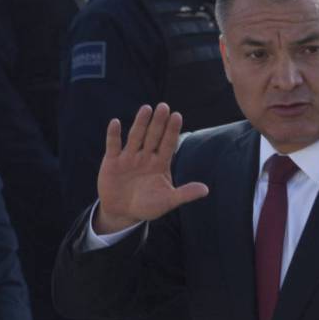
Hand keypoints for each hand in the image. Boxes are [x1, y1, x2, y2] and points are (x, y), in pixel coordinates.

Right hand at [95, 103, 208, 233]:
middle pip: (153, 136)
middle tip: (164, 106)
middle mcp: (146, 156)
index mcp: (160, 163)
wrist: (123, 213)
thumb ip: (185, 194)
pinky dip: (114, 135)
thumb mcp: (168, 201)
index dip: (172, 130)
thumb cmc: (148, 205)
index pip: (168, 143)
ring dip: (140, 123)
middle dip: (158, 122)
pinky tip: (115, 122)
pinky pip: (113, 146)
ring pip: (136, 137)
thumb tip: (206, 190)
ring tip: (146, 109)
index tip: (177, 115)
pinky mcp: (112, 162)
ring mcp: (129, 157)